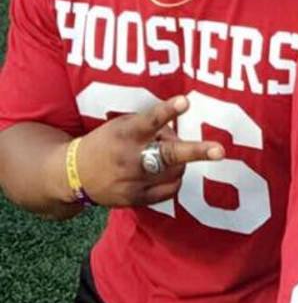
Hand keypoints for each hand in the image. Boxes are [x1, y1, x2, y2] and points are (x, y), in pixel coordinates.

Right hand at [75, 95, 224, 207]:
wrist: (74, 175)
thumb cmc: (106, 142)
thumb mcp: (121, 124)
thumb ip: (149, 125)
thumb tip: (181, 130)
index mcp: (126, 134)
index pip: (150, 120)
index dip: (168, 111)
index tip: (185, 102)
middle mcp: (130, 158)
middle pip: (168, 154)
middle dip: (195, 151)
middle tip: (219, 150)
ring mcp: (134, 182)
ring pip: (175, 171)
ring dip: (180, 161)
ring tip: (163, 154)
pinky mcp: (136, 200)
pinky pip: (170, 190)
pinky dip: (174, 178)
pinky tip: (164, 171)